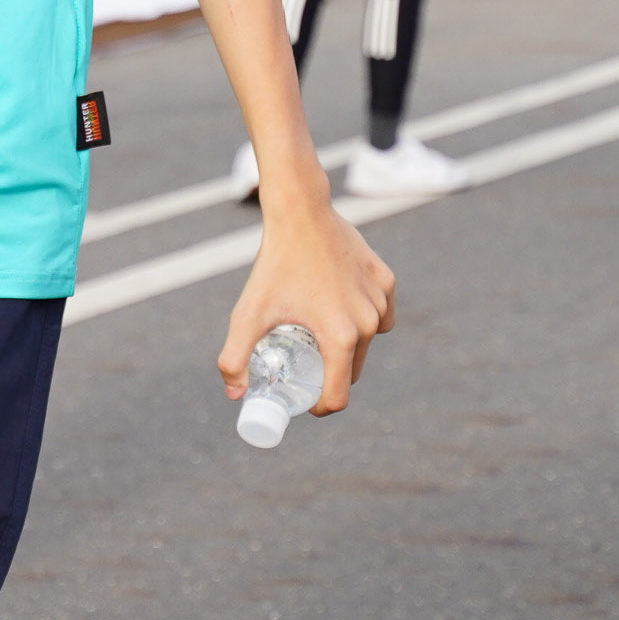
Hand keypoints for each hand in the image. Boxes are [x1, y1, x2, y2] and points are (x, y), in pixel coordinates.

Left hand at [219, 189, 396, 414]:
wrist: (301, 213)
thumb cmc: (275, 264)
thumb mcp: (247, 313)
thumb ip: (233, 358)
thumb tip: (234, 395)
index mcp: (342, 338)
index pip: (337, 397)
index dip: (318, 406)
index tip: (302, 396)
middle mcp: (369, 323)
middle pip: (352, 371)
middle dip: (330, 375)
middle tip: (303, 362)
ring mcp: (380, 301)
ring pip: (367, 342)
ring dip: (348, 346)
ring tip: (319, 333)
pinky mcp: (385, 280)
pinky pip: (379, 314)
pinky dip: (365, 318)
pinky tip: (343, 309)